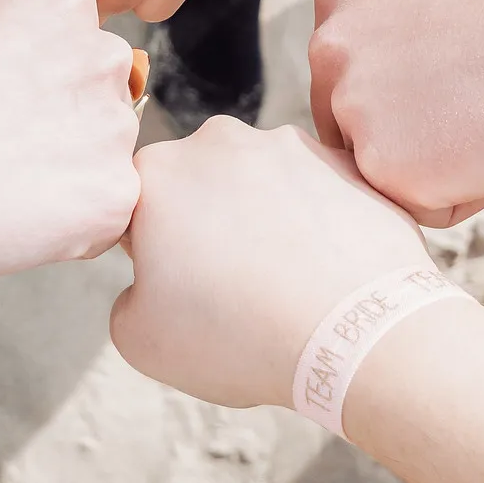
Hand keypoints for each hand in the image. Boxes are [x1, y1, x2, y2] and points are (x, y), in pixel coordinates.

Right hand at [0, 0, 140, 285]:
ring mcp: (114, 126)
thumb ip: (29, 51)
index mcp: (66, 5)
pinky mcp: (115, 194)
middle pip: (104, 101)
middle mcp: (104, 55)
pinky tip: (14, 222)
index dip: (42, 87)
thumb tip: (58, 94)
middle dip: (67, 128)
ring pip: (108, 159)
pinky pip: (109, 217)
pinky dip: (71, 230)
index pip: (84, 50)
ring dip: (71, 178)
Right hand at [113, 119, 430, 407]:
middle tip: (230, 288)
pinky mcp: (345, 162)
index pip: (134, 205)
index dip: (147, 250)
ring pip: (259, 182)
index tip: (173, 286)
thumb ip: (127, 298)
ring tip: (286, 283)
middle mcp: (219, 141)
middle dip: (205, 225)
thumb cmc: (239, 338)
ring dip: (263, 218)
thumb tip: (152, 286)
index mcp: (157, 174)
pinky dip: (315, 221)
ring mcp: (288, 144)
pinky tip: (324, 270)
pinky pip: (315, 190)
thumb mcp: (141, 340)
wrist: (355, 336)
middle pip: (198, 184)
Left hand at [310, 0, 483, 222]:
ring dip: (439, 162)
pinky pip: (417, 207)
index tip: (468, 59)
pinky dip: (460, 196)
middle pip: (356, 122)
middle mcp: (327, 43)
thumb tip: (380, 85)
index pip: (353, 70)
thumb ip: (391, 32)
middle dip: (416, 127)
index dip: (417, 80)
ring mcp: (350, 105)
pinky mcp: (382, 167)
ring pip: (384, 166)